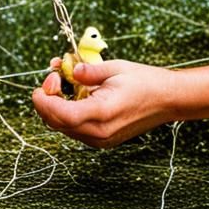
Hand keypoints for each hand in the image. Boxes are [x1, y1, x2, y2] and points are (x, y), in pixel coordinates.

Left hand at [32, 58, 178, 148]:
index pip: (61, 115)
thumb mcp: (115, 68)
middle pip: (58, 124)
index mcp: (102, 113)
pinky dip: (68, 113)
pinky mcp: (103, 140)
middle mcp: (99, 133)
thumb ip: (89, 72)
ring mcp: (101, 140)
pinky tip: (74, 95)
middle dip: (48, 101)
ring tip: (63, 83)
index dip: (44, 101)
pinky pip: (76, 130)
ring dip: (56, 107)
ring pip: (64, 128)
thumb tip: (70, 70)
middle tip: (54, 77)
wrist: (168, 100)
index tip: (40, 85)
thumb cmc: (145, 82)